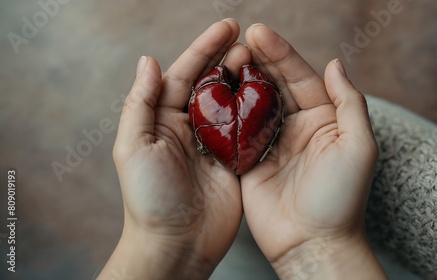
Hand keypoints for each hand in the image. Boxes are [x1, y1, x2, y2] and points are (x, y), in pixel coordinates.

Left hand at [99, 19, 250, 279]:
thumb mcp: (133, 147)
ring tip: (260, 57)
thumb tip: (148, 61)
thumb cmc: (149, 199)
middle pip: (211, 83)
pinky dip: (259, 110)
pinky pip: (249, 130)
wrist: (176, 243)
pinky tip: (271, 92)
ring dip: (245, 79)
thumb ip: (140, 104)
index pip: (184, 74)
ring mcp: (216, 143)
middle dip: (228, 58)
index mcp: (164, 120)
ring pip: (232, 102)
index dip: (204, 49)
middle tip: (249, 38)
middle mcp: (191, 127)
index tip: (226, 28)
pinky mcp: (236, 161)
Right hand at [241, 24, 385, 278]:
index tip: (259, 33)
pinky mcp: (249, 161)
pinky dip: (226, 110)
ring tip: (227, 57)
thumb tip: (334, 62)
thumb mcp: (359, 146)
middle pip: (275, 85)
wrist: (312, 242)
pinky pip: (236, 130)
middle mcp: (296, 127)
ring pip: (254, 103)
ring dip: (241, 80)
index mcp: (324, 119)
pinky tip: (215, 90)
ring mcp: (270, 143)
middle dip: (259, 60)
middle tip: (239, 38)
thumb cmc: (341, 197)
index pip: (301, 77)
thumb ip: (349, 102)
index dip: (282, 54)